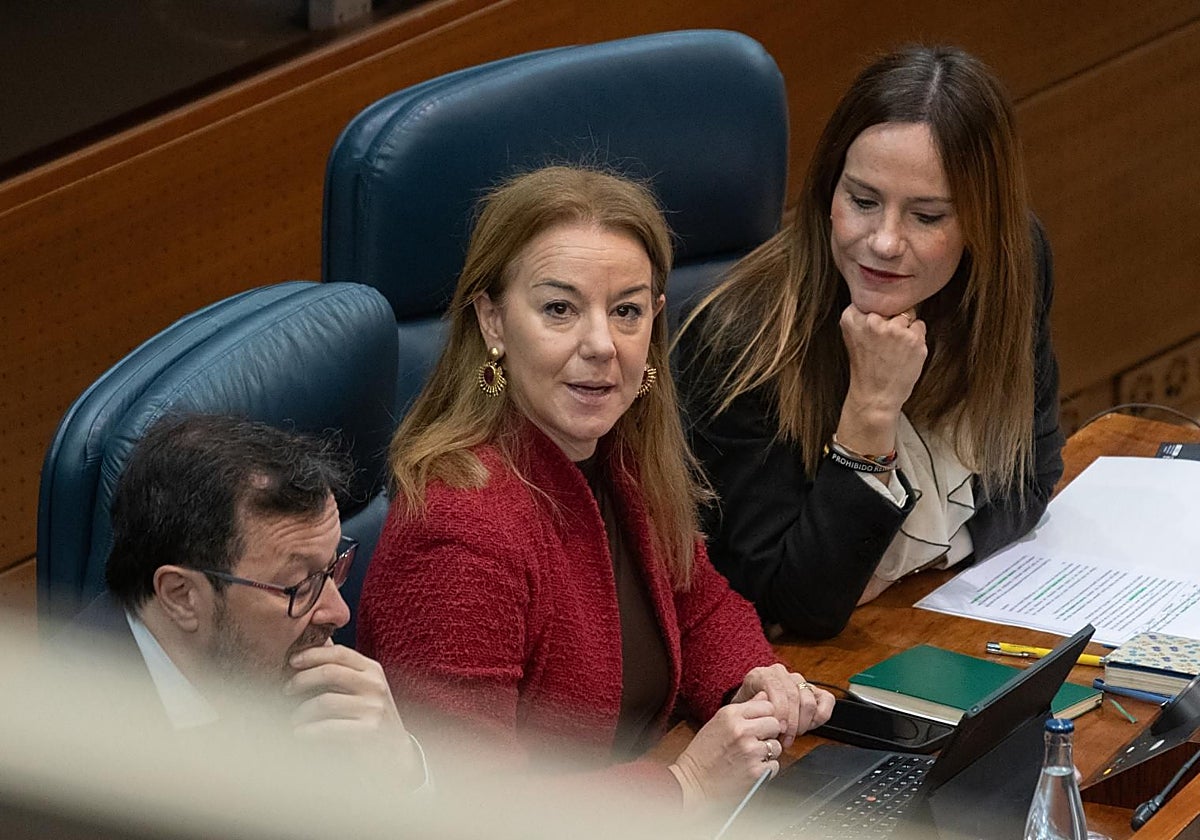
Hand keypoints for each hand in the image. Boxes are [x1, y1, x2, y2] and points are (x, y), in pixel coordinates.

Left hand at [285, 644, 420, 782]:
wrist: (394, 752)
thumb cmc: (371, 717)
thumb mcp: (364, 688)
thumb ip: (343, 671)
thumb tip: (309, 653)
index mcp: (372, 670)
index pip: (339, 652)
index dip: (312, 654)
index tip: (292, 661)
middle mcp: (374, 685)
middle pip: (329, 672)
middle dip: (301, 679)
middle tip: (286, 689)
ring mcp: (373, 708)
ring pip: (325, 701)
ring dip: (301, 711)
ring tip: (293, 719)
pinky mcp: (368, 731)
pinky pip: (328, 727)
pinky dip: (308, 731)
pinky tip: (299, 733)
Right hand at [669, 692, 781, 808]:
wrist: (693, 782)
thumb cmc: (703, 752)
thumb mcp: (719, 722)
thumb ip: (744, 708)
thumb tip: (764, 694)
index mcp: (730, 714)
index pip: (767, 705)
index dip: (766, 715)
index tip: (760, 723)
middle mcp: (742, 730)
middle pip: (775, 724)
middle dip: (769, 733)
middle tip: (757, 740)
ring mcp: (750, 751)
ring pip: (777, 745)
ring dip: (769, 752)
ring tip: (751, 756)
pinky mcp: (755, 771)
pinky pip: (775, 765)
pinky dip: (767, 768)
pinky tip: (752, 767)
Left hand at [731, 664, 833, 748]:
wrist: (753, 710)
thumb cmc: (747, 713)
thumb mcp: (742, 711)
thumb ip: (753, 710)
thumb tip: (769, 714)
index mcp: (761, 675)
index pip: (778, 690)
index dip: (781, 712)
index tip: (779, 730)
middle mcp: (780, 674)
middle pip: (794, 697)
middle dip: (792, 723)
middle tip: (786, 739)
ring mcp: (798, 680)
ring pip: (809, 701)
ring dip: (803, 723)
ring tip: (793, 735)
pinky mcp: (813, 689)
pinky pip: (826, 700)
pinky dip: (820, 717)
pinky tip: (807, 726)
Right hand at [837, 303, 927, 453]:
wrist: (875, 395)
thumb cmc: (866, 366)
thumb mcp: (853, 335)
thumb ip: (862, 314)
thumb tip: (885, 294)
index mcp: (852, 317)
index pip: (874, 298)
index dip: (877, 314)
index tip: (872, 332)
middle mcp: (872, 320)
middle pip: (892, 304)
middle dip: (892, 319)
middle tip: (884, 344)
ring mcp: (894, 329)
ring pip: (908, 315)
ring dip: (906, 329)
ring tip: (895, 350)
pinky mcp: (913, 339)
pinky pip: (920, 327)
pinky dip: (916, 340)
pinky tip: (904, 354)